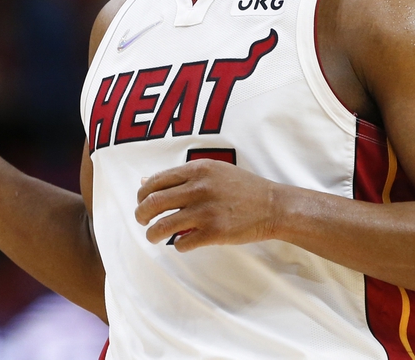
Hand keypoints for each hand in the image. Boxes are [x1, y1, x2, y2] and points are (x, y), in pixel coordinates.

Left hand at [135, 160, 284, 251]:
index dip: (142, 195)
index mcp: (198, 169)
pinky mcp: (214, 232)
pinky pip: (182, 243)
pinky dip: (178, 245)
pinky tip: (184, 242)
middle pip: (153, 203)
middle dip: (141, 215)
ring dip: (152, 234)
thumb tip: (144, 181)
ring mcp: (206, 211)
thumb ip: (180, 176)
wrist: (273, 205)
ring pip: (162, 227)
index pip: (155, 181)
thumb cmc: (242, 188)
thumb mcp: (212, 172)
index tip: (143, 203)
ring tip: (153, 236)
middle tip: (142, 221)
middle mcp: (199, 188)